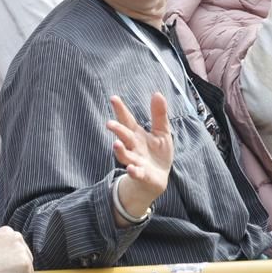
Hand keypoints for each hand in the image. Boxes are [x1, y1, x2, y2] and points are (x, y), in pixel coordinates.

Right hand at [0, 226, 32, 272]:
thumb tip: (3, 255)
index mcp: (8, 232)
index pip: (17, 247)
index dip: (9, 259)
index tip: (0, 265)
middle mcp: (17, 238)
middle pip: (25, 256)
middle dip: (15, 267)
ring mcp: (23, 251)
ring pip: (27, 268)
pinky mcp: (25, 265)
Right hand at [107, 92, 173, 220]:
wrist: (157, 179)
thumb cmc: (157, 153)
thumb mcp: (162, 132)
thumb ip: (159, 115)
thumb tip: (157, 93)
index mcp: (138, 136)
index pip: (128, 121)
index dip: (121, 110)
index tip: (114, 98)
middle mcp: (134, 148)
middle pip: (124, 137)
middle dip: (117, 131)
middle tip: (109, 123)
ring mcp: (136, 161)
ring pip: (126, 156)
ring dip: (120, 151)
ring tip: (115, 144)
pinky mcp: (142, 174)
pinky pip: (136, 173)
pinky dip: (133, 171)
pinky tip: (131, 168)